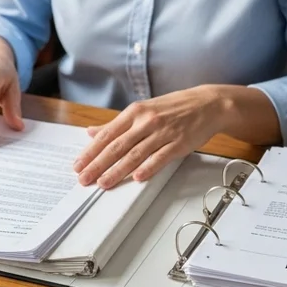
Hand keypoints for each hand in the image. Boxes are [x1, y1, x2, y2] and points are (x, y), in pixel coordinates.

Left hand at [73, 87, 228, 188]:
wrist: (208, 103)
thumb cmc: (174, 107)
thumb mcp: (143, 109)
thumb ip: (117, 123)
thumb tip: (92, 131)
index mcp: (134, 112)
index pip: (107, 135)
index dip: (91, 151)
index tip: (78, 165)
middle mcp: (146, 121)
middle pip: (117, 146)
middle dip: (98, 165)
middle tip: (84, 179)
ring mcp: (163, 132)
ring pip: (135, 154)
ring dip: (117, 171)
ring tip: (103, 183)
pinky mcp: (179, 143)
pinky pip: (160, 157)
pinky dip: (148, 168)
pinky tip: (137, 177)